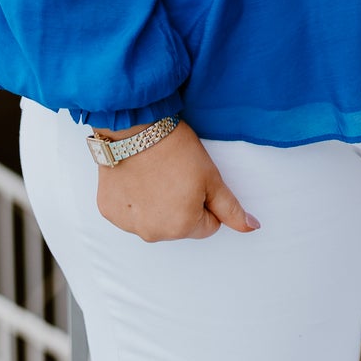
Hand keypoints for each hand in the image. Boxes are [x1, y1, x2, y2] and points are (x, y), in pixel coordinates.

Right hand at [93, 121, 260, 242]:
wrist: (135, 126)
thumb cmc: (175, 148)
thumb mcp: (211, 177)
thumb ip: (231, 208)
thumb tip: (252, 228)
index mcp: (182, 227)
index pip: (207, 225)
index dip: (205, 201)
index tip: (193, 179)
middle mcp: (153, 233)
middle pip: (179, 226)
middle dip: (181, 205)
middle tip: (174, 175)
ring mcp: (128, 224)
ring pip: (154, 220)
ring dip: (156, 204)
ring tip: (154, 175)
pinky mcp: (109, 211)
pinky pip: (130, 213)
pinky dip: (134, 200)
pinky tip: (135, 177)